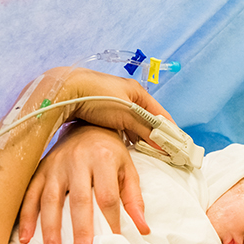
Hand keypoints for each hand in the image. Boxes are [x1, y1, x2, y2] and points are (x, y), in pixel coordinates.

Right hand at [18, 124, 148, 243]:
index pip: (108, 197)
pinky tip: (25, 237)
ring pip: (50, 199)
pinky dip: (27, 216)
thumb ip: (134, 199)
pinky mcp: (40, 169)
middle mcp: (78, 161)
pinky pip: (30, 194)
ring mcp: (56, 165)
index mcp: (103, 160)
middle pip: (79, 200)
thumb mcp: (128, 170)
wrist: (86, 127)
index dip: (111, 222)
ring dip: (50, 228)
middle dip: (80, 231)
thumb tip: (142, 229)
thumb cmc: (110, 153)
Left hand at [52, 67, 176, 145]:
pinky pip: (120, 125)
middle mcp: (127, 95)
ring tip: (147, 151)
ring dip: (140, 136)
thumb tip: (164, 145)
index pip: (162, 114)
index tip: (178, 146)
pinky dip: (126, 135)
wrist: (65, 91)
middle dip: (156, 135)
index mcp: (137, 92)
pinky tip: (126, 145)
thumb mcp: (127, 116)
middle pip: (148, 119)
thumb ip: (146, 130)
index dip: (171, 130)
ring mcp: (113, 102)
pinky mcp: (100, 110)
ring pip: (134, 123)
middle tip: (163, 152)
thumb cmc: (97, 98)